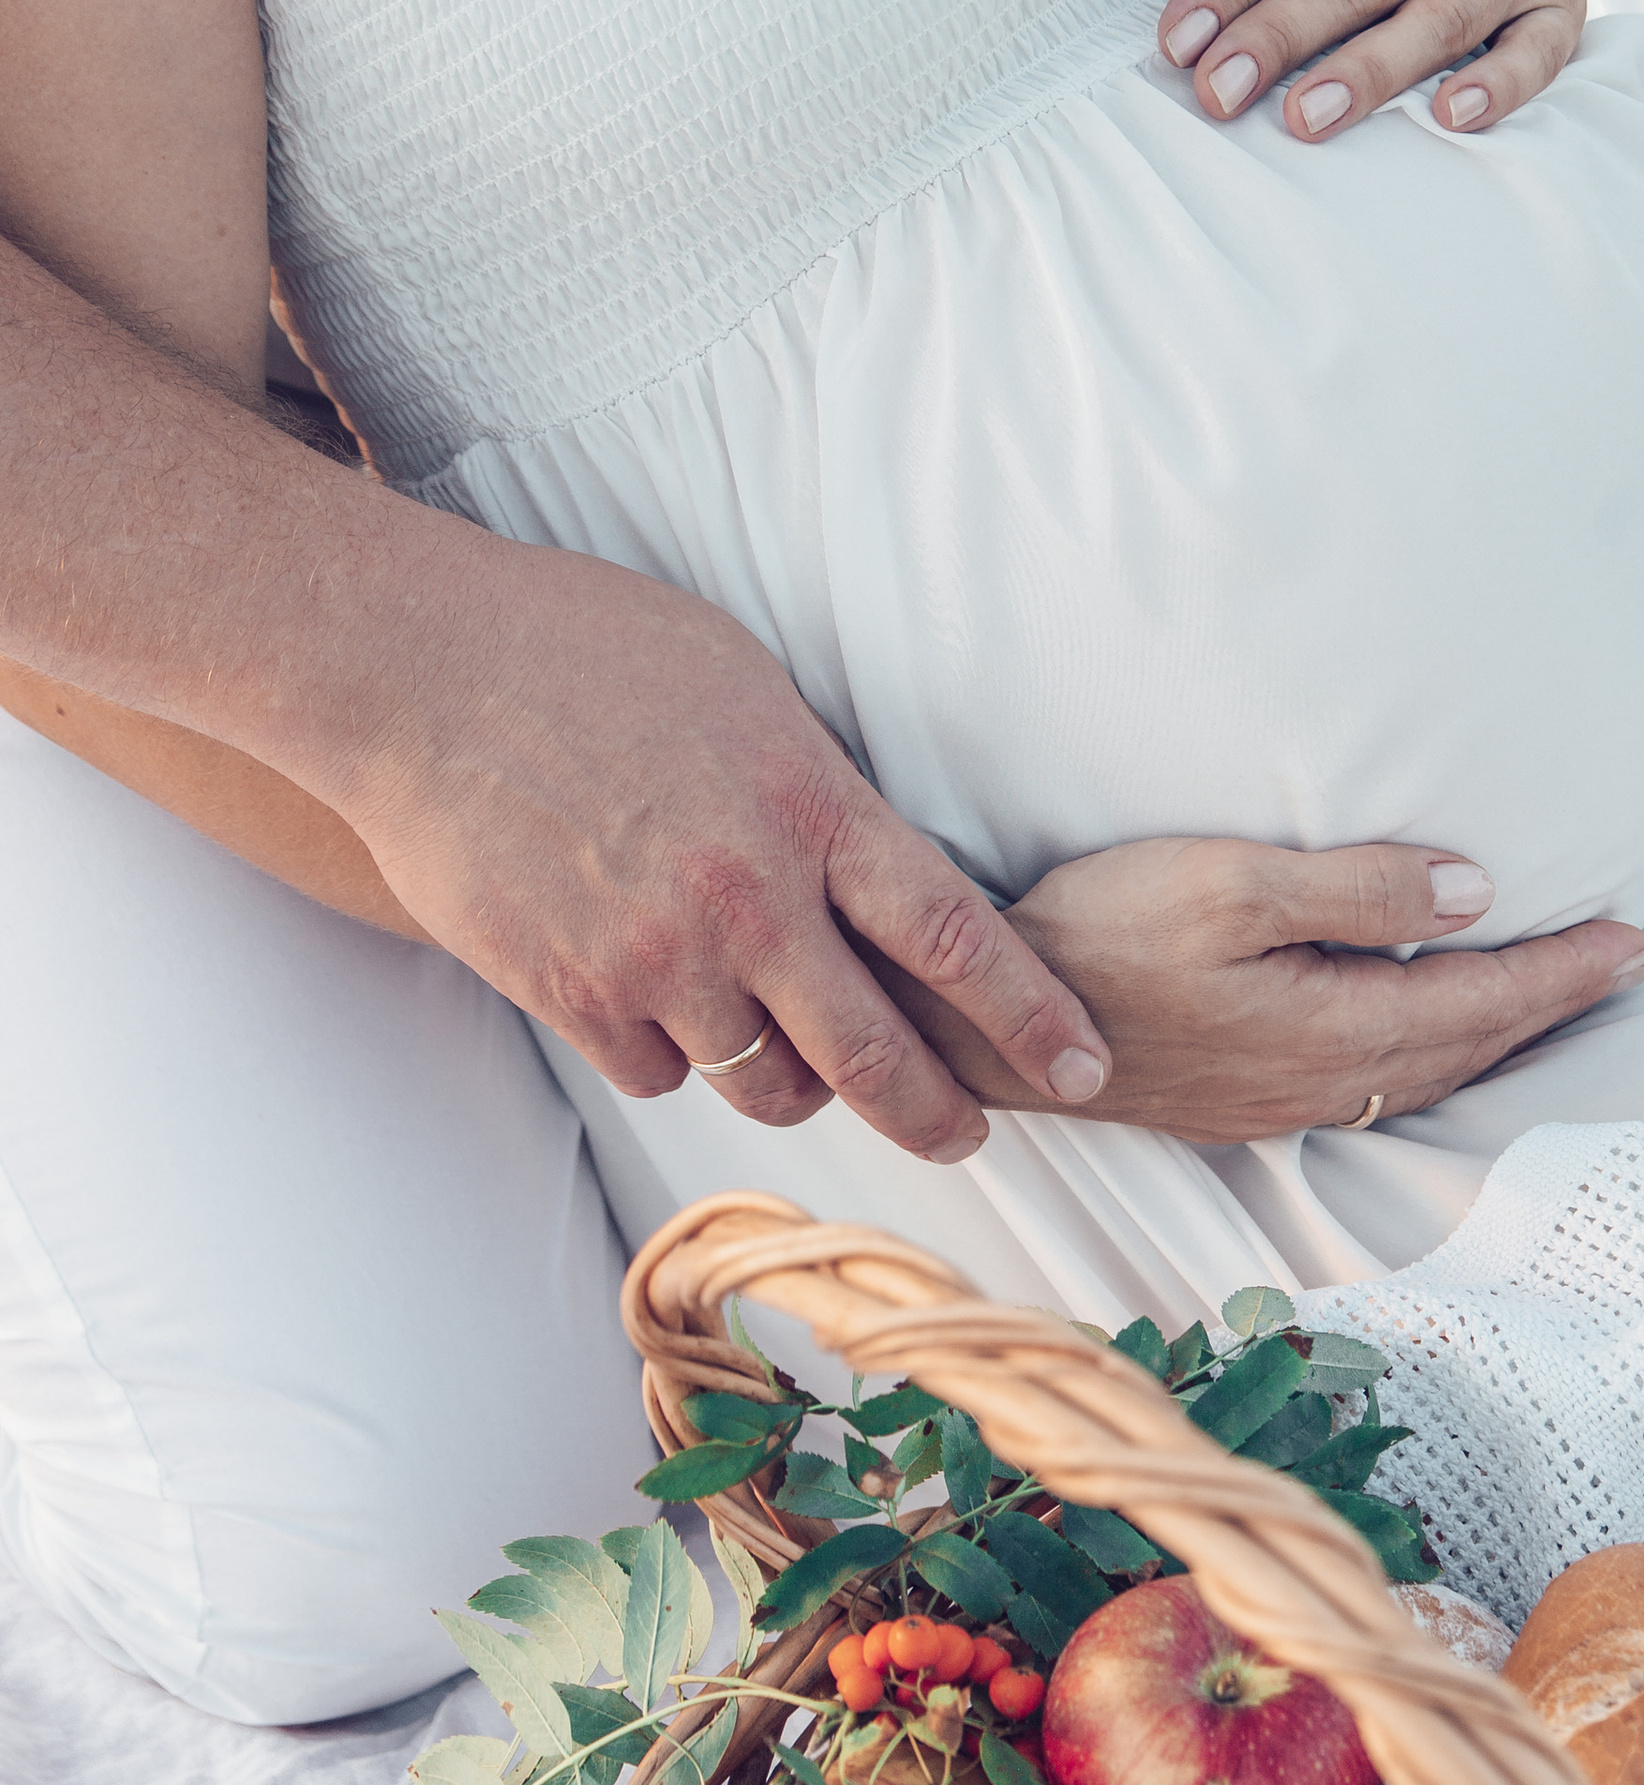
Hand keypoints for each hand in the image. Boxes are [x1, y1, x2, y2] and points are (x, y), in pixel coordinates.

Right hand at [323, 536, 1111, 1162]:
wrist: (416, 667)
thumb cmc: (583, 650)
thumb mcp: (747, 690)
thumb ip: (820, 793)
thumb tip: (879, 870)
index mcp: (812, 806)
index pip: (957, 935)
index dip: (1031, 1016)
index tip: (1086, 1063)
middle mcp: (750, 897)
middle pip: (876, 1053)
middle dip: (940, 1114)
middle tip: (969, 1135)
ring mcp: (658, 956)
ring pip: (766, 1081)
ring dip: (791, 1079)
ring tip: (788, 1047)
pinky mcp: (572, 994)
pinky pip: (661, 1073)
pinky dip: (673, 1054)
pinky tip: (654, 995)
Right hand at [879, 836, 1643, 1140]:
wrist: (993, 1024)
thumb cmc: (1100, 936)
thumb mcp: (1228, 884)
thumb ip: (1358, 889)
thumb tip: (1475, 894)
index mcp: (1334, 1027)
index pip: (1483, 999)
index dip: (1562, 970)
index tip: (1630, 940)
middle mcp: (1324, 1081)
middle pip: (1470, 1045)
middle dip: (1550, 1004)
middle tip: (1622, 962)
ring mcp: (1285, 1100)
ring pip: (1430, 1070)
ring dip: (1500, 1034)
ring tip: (1552, 996)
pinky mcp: (1250, 1101)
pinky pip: (1383, 1080)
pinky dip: (1440, 1053)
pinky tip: (1438, 1036)